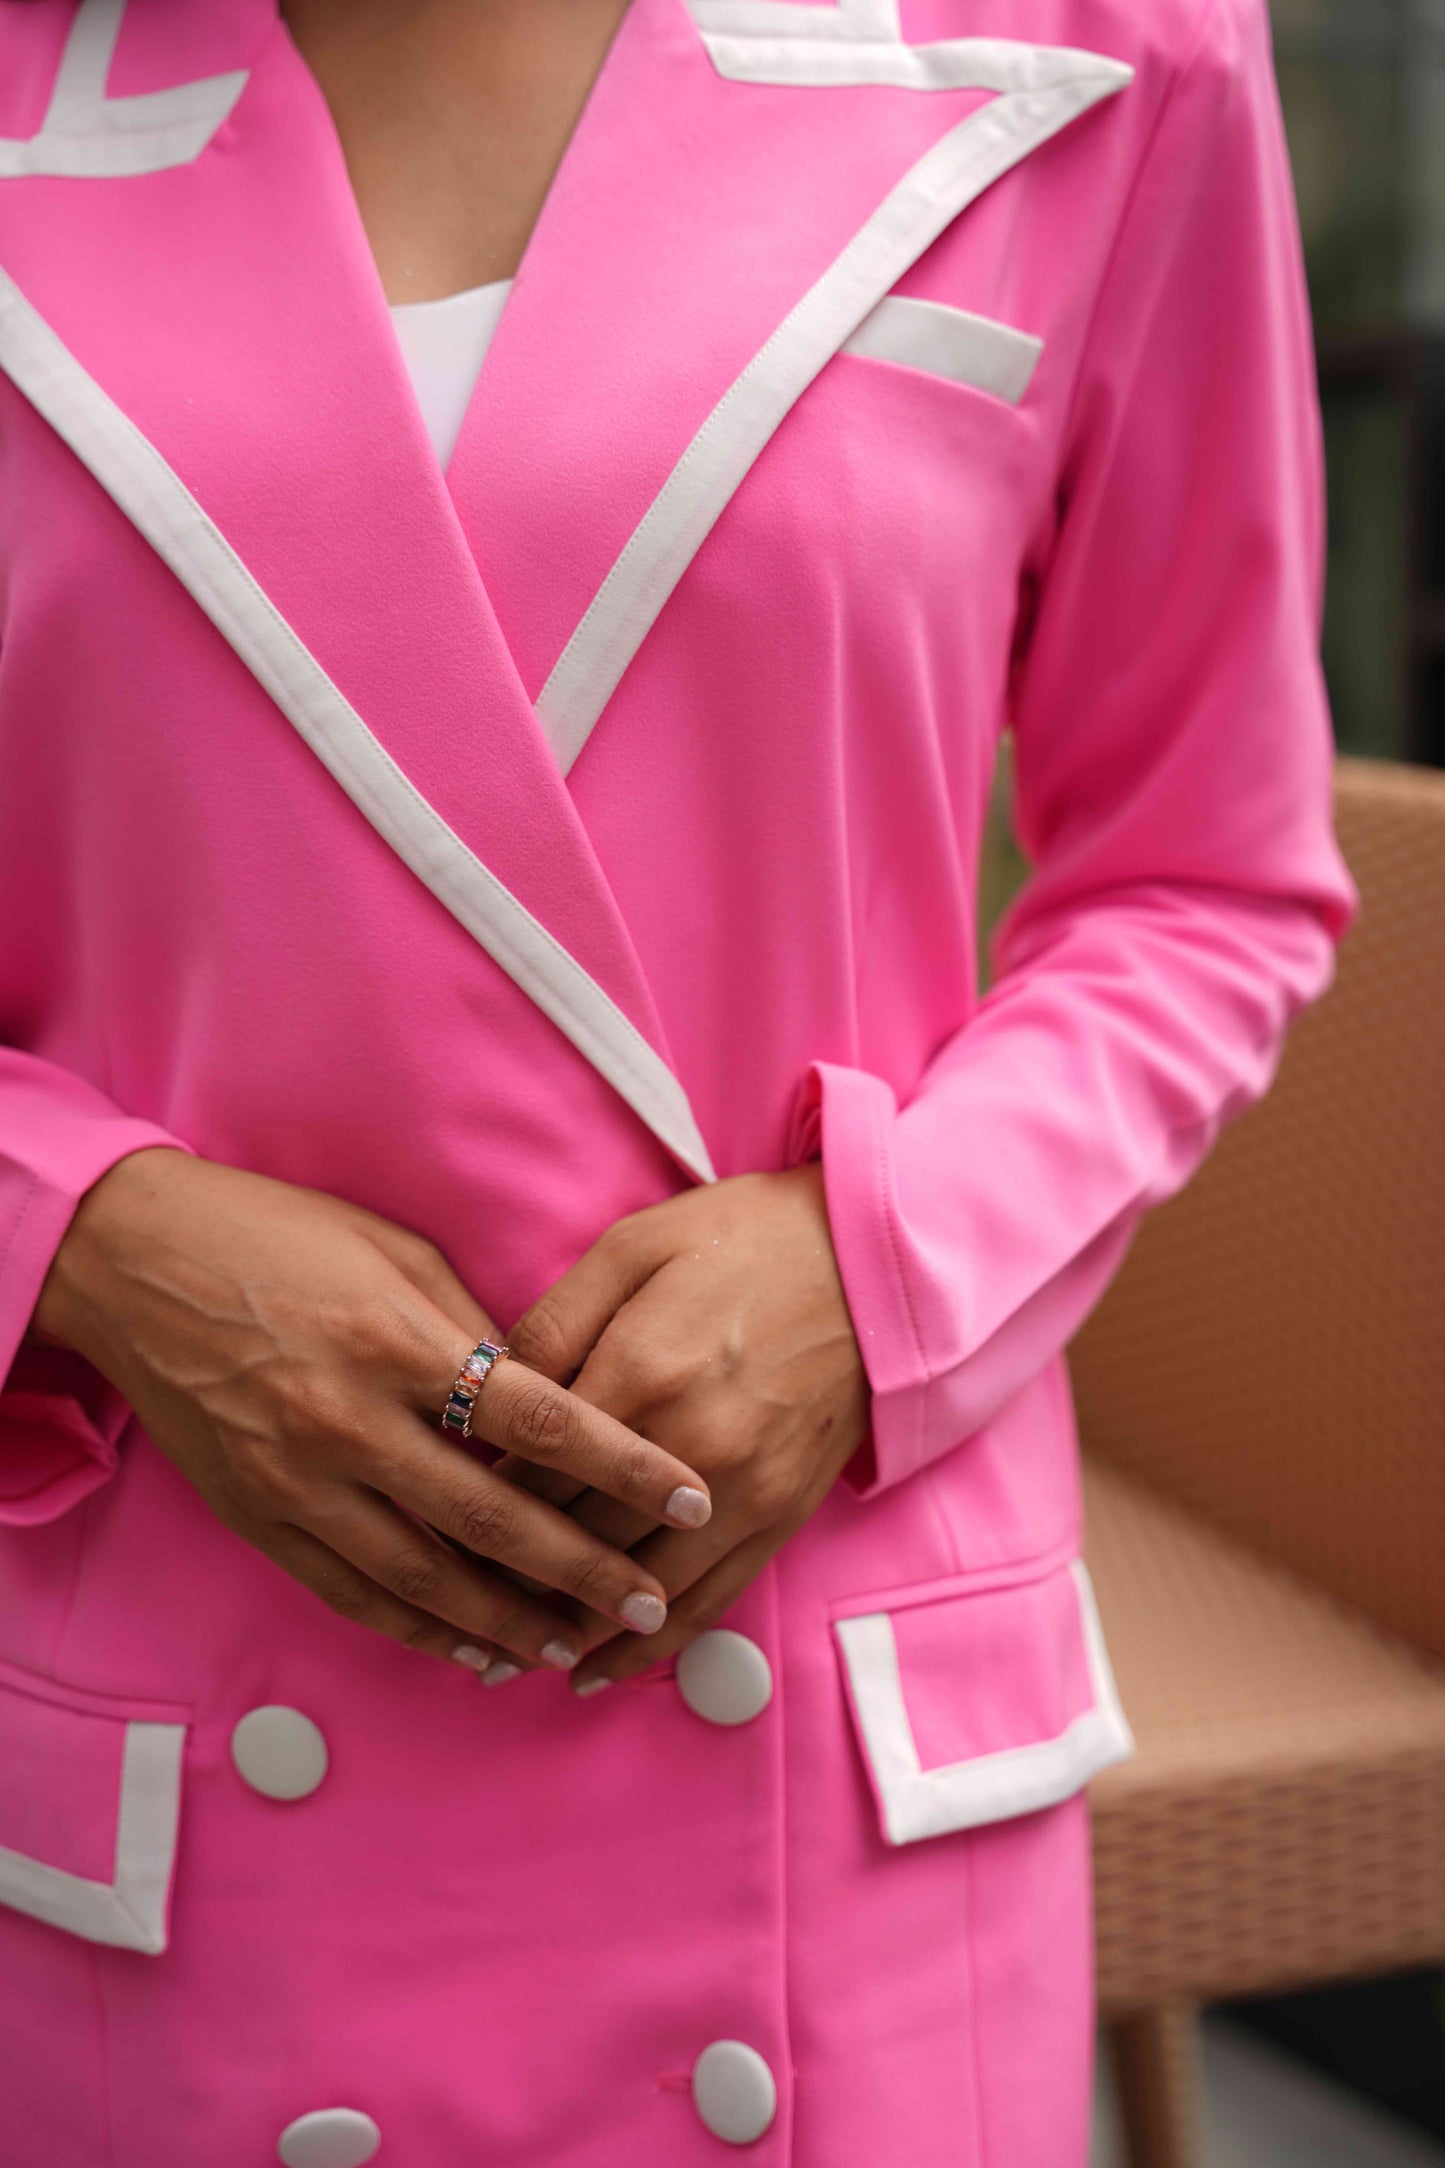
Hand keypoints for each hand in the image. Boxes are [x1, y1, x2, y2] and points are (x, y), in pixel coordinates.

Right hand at [31, 1149, 711, 1674]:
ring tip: (575, 1646)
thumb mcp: (394, 1253)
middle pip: (495, 1517)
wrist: (133, 1263)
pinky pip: (353, 1593)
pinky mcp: (259, 1516)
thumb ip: (475, 1330)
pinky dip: (420, 1628)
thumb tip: (548, 1397)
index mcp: (400, 1341)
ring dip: (509, 1621)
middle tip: (649, 1603)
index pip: (541, 1417)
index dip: (625, 1464)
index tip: (689, 1496)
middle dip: (584, 1569)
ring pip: (426, 1577)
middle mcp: (352, 1421)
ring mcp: (299, 1479)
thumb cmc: (275, 1236)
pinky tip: (473, 1648)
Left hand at [492, 1166, 868, 1693]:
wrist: (873, 1260)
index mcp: (638, 1373)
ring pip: (632, 1589)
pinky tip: (595, 1670)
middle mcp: (688, 1449)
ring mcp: (741, 1492)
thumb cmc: (744, 1239)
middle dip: (505, 1575)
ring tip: (499, 1658)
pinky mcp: (780, 1514)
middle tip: (446, 1601)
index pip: (530, 1472)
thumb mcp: (633, 1245)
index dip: (472, 1507)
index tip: (432, 1526)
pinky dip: (647, 1647)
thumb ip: (556, 1319)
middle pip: (572, 1539)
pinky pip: (706, 1602)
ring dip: (563, 1629)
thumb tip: (489, 1389)